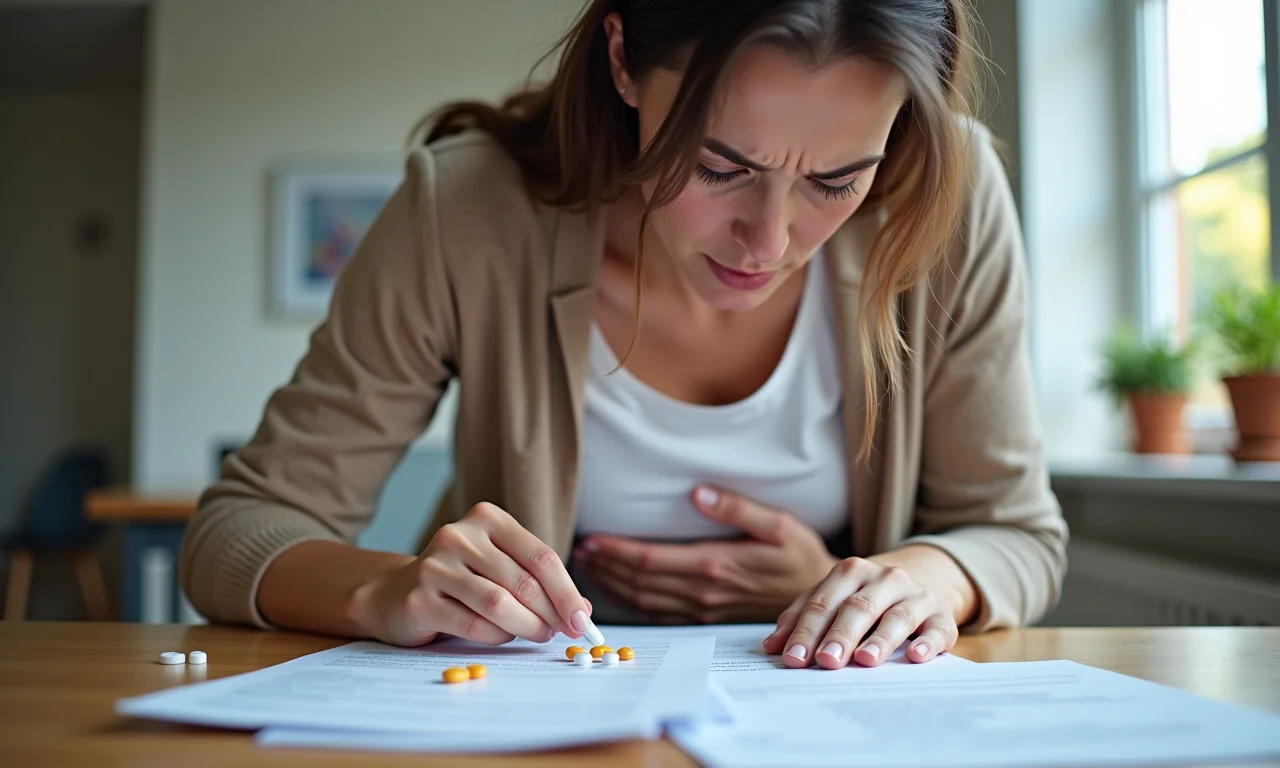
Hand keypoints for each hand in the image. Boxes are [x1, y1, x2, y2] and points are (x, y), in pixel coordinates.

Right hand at [349, 502, 591, 646]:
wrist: (396, 593)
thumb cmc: (462, 581)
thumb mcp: (502, 568)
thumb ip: (541, 583)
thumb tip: (583, 611)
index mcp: (487, 518)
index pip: (541, 556)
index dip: (567, 592)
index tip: (583, 621)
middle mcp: (458, 535)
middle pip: (523, 582)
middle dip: (550, 614)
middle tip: (562, 632)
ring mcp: (435, 566)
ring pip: (499, 604)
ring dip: (527, 627)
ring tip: (537, 635)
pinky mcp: (420, 599)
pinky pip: (473, 625)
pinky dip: (497, 636)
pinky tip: (501, 635)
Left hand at [575, 485, 838, 623]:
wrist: (820, 599)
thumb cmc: (799, 556)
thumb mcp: (779, 524)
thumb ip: (737, 508)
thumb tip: (699, 493)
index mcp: (716, 565)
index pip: (651, 561)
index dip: (617, 552)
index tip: (592, 540)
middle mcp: (703, 592)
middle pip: (639, 582)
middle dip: (606, 567)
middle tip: (580, 550)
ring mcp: (703, 609)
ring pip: (644, 600)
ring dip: (613, 584)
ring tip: (590, 566)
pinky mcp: (705, 616)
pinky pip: (658, 613)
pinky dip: (632, 601)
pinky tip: (617, 588)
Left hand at [763, 553, 960, 668]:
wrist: (919, 584)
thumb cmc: (863, 600)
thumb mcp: (831, 600)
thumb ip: (800, 618)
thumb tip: (772, 646)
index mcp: (851, 571)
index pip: (824, 603)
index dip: (807, 631)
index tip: (794, 658)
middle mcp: (884, 578)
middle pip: (858, 608)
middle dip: (840, 636)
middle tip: (826, 662)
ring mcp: (916, 595)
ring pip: (897, 616)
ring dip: (881, 639)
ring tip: (865, 660)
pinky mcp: (942, 615)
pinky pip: (937, 628)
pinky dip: (928, 642)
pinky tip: (917, 657)